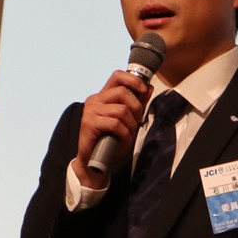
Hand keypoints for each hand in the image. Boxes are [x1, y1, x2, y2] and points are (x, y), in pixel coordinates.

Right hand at [71, 69, 149, 188]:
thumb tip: (149, 88)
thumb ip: (137, 104)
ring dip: (130, 124)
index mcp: (103, 96)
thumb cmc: (110, 141)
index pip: (118, 76)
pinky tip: (122, 139)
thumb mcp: (128, 121)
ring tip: (128, 133)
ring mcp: (90, 110)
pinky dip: (124, 133)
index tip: (144, 90)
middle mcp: (95, 100)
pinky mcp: (89, 123)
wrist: (93, 161)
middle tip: (137, 121)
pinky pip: (115, 123)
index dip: (133, 80)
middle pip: (123, 92)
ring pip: (121, 110)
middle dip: (136, 108)